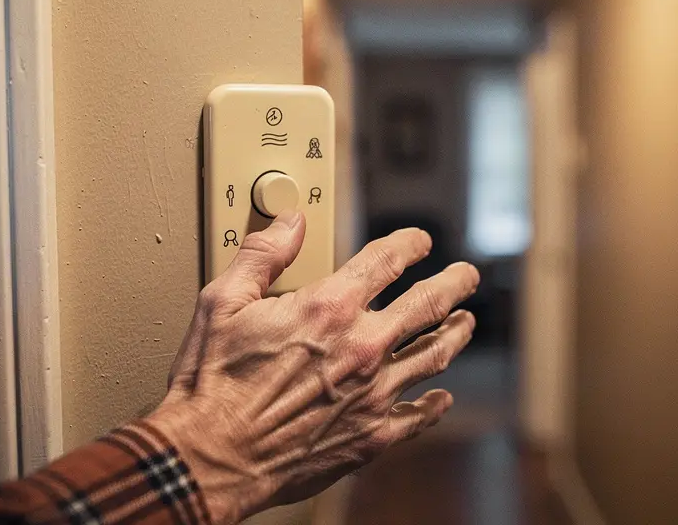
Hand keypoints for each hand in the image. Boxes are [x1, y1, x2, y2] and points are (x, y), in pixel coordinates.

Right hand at [146, 209, 479, 524]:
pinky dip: (436, 403)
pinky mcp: (372, 435)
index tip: (418, 241)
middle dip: (453, 283)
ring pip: (435, 355)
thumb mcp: (222, 302)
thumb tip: (290, 221)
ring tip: (466, 322)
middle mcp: (362, 347)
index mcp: (328, 308)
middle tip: (466, 275)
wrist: (211, 457)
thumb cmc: (212, 384)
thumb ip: (262, 254)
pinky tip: (442, 397)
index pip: (386, 260)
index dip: (408, 244)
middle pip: (428, 304)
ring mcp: (374, 393)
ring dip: (456, 333)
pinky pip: (419, 415)